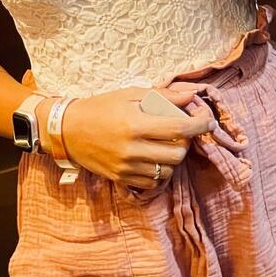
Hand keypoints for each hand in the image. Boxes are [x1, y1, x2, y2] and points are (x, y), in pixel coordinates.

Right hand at [57, 83, 213, 188]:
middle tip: (184, 132)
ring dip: (174, 158)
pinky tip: (156, 159)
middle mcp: (132, 149)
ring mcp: (126, 167)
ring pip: (167, 171)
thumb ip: (164, 96)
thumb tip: (193, 95)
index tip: (207, 121)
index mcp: (135, 124)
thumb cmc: (102, 107)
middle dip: (187, 143)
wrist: (68, 130)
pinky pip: (152, 182)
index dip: (199, 125)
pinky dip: (160, 172)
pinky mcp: (120, 179)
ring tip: (168, 145)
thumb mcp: (132, 94)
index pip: (179, 129)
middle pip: (177, 154)